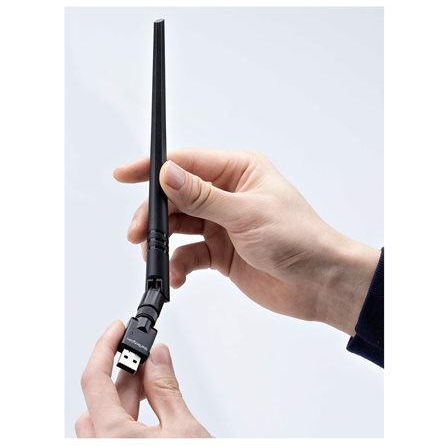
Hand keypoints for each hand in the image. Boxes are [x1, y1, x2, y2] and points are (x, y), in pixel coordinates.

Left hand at [76, 320, 209, 437]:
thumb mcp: (184, 428)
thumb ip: (166, 390)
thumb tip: (158, 357)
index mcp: (112, 438)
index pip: (94, 380)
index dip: (105, 347)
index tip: (117, 329)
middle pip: (99, 400)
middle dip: (125, 374)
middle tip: (149, 358)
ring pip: (102, 420)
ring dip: (125, 398)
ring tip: (154, 384)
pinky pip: (109, 436)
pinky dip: (126, 418)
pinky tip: (150, 411)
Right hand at [115, 150, 378, 334]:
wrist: (320, 283)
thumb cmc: (300, 239)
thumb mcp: (247, 213)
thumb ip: (203, 197)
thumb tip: (168, 174)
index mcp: (239, 171)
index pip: (186, 162)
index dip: (153, 168)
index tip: (125, 175)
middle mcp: (228, 194)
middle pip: (176, 197)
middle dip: (154, 215)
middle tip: (139, 234)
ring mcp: (223, 224)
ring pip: (178, 227)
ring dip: (162, 243)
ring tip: (153, 258)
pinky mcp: (221, 252)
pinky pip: (188, 254)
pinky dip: (178, 265)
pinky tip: (177, 276)